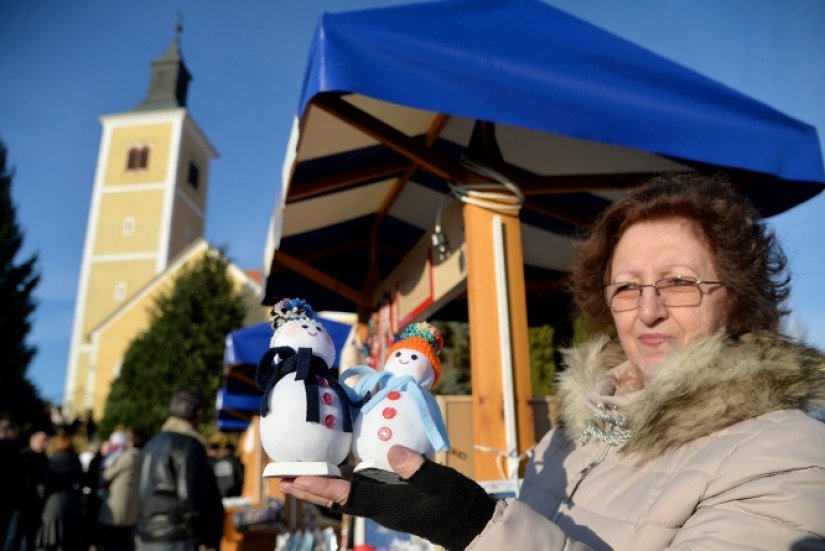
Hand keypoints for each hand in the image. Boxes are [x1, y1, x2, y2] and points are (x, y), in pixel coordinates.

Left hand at [281, 446, 496, 550]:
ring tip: (298, 474)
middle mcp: (379, 505)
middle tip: (282, 479)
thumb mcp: (440, 482)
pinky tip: (337, 467)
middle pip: (336, 498)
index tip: (297, 479)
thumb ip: (417, 467)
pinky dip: (342, 479)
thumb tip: (394, 451)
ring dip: (320, 484)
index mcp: (386, 503)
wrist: (470, 523)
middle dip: (309, 488)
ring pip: (344, 493)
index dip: (321, 485)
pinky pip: (359, 488)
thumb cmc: (456, 504)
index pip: (346, 495)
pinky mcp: (391, 498)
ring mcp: (384, 503)